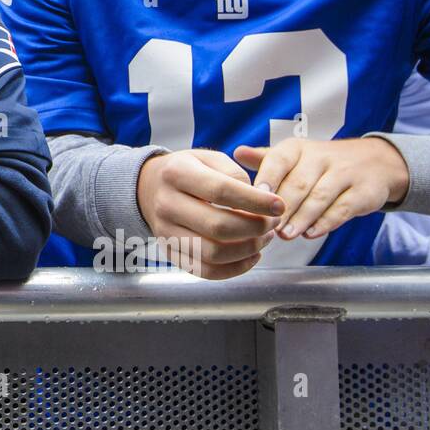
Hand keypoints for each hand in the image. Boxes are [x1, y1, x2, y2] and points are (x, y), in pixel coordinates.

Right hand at [137, 149, 284, 279]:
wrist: (149, 187)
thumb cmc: (188, 171)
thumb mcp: (208, 158)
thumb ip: (235, 173)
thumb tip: (261, 200)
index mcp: (176, 174)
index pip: (220, 191)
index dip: (255, 201)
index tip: (280, 205)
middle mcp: (166, 204)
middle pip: (218, 226)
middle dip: (255, 228)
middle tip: (273, 222)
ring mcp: (165, 232)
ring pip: (213, 253)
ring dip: (248, 249)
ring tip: (264, 237)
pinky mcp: (170, 252)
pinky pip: (206, 271)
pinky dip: (235, 269)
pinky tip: (251, 255)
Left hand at [233, 138, 409, 241]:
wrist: (374, 161)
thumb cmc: (319, 164)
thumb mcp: (293, 157)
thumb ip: (265, 159)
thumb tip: (237, 152)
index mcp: (297, 149)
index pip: (278, 161)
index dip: (267, 180)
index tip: (253, 198)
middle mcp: (320, 157)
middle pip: (298, 183)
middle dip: (282, 207)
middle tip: (267, 227)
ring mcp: (345, 173)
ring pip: (320, 197)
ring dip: (301, 217)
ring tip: (285, 235)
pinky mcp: (364, 192)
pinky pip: (344, 208)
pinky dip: (327, 222)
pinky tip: (311, 233)